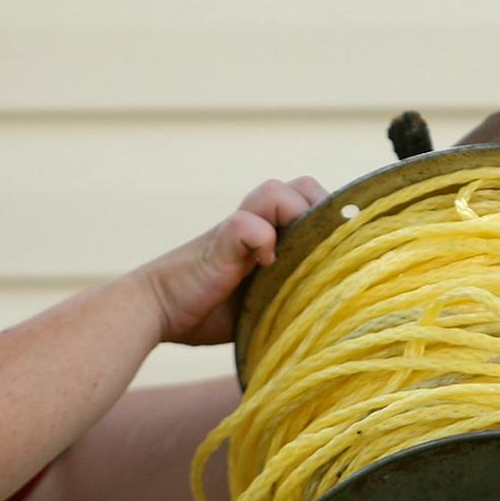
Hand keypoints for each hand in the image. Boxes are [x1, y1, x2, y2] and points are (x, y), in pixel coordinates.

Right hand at [137, 177, 325, 345]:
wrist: (153, 310)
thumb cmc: (208, 311)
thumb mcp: (260, 303)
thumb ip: (289, 294)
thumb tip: (337, 315)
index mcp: (268, 233)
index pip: (313, 200)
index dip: (333, 217)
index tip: (345, 247)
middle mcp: (254, 223)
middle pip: (302, 185)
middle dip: (320, 211)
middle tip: (322, 248)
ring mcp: (236, 230)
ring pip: (275, 191)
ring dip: (293, 216)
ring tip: (293, 251)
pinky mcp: (219, 242)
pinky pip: (247, 223)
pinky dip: (262, 241)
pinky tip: (264, 266)